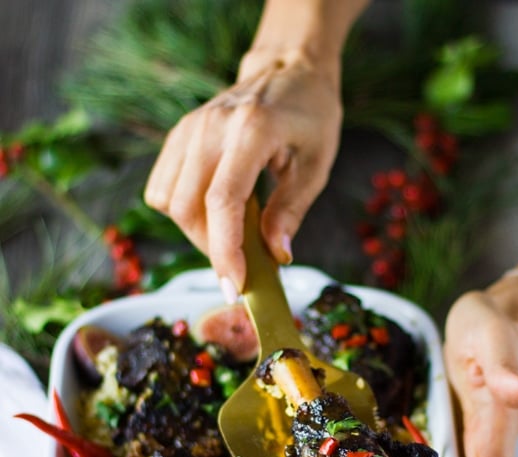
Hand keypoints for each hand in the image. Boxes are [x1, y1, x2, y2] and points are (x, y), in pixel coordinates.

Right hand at [144, 48, 342, 293]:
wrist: (290, 69)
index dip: (225, 251)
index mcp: (250, 131)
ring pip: (169, 202)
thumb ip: (290, 212)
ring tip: (231, 232)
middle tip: (243, 261)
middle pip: (187, 209)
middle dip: (212, 248)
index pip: (222, 202)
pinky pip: (163, 189)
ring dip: (196, 232)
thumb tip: (275, 256)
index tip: (234, 286)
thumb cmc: (309, 117)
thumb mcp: (315, 167)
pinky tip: (213, 211)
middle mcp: (210, 127)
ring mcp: (188, 129)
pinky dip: (183, 212)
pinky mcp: (178, 136)